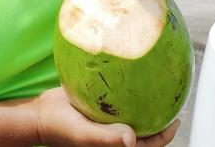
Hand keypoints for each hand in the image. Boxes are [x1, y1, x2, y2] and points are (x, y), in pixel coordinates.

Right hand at [31, 87, 179, 146]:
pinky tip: (132, 75)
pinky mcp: (99, 108)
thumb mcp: (83, 135)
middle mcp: (114, 134)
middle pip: (145, 129)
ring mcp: (107, 122)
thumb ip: (106, 139)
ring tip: (159, 85)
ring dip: (147, 104)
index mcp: (115, 145)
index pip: (149, 144)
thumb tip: (132, 139)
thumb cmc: (59, 128)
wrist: (38, 114)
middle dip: (161, 116)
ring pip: (134, 114)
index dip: (166, 134)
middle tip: (174, 98)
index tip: (177, 117)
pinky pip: (119, 101)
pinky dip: (128, 92)